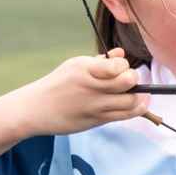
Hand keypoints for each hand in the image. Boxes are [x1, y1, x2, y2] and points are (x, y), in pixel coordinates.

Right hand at [30, 49, 148, 133]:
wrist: (36, 109)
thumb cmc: (58, 84)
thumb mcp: (75, 65)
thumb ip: (101, 60)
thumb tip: (121, 53)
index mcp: (85, 69)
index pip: (117, 65)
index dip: (124, 65)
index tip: (120, 67)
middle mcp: (91, 87)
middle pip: (127, 82)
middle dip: (134, 78)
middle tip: (131, 79)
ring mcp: (95, 106)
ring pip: (130, 102)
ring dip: (139, 96)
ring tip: (137, 93)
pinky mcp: (97, 120)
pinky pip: (124, 116)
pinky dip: (135, 109)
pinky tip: (137, 105)